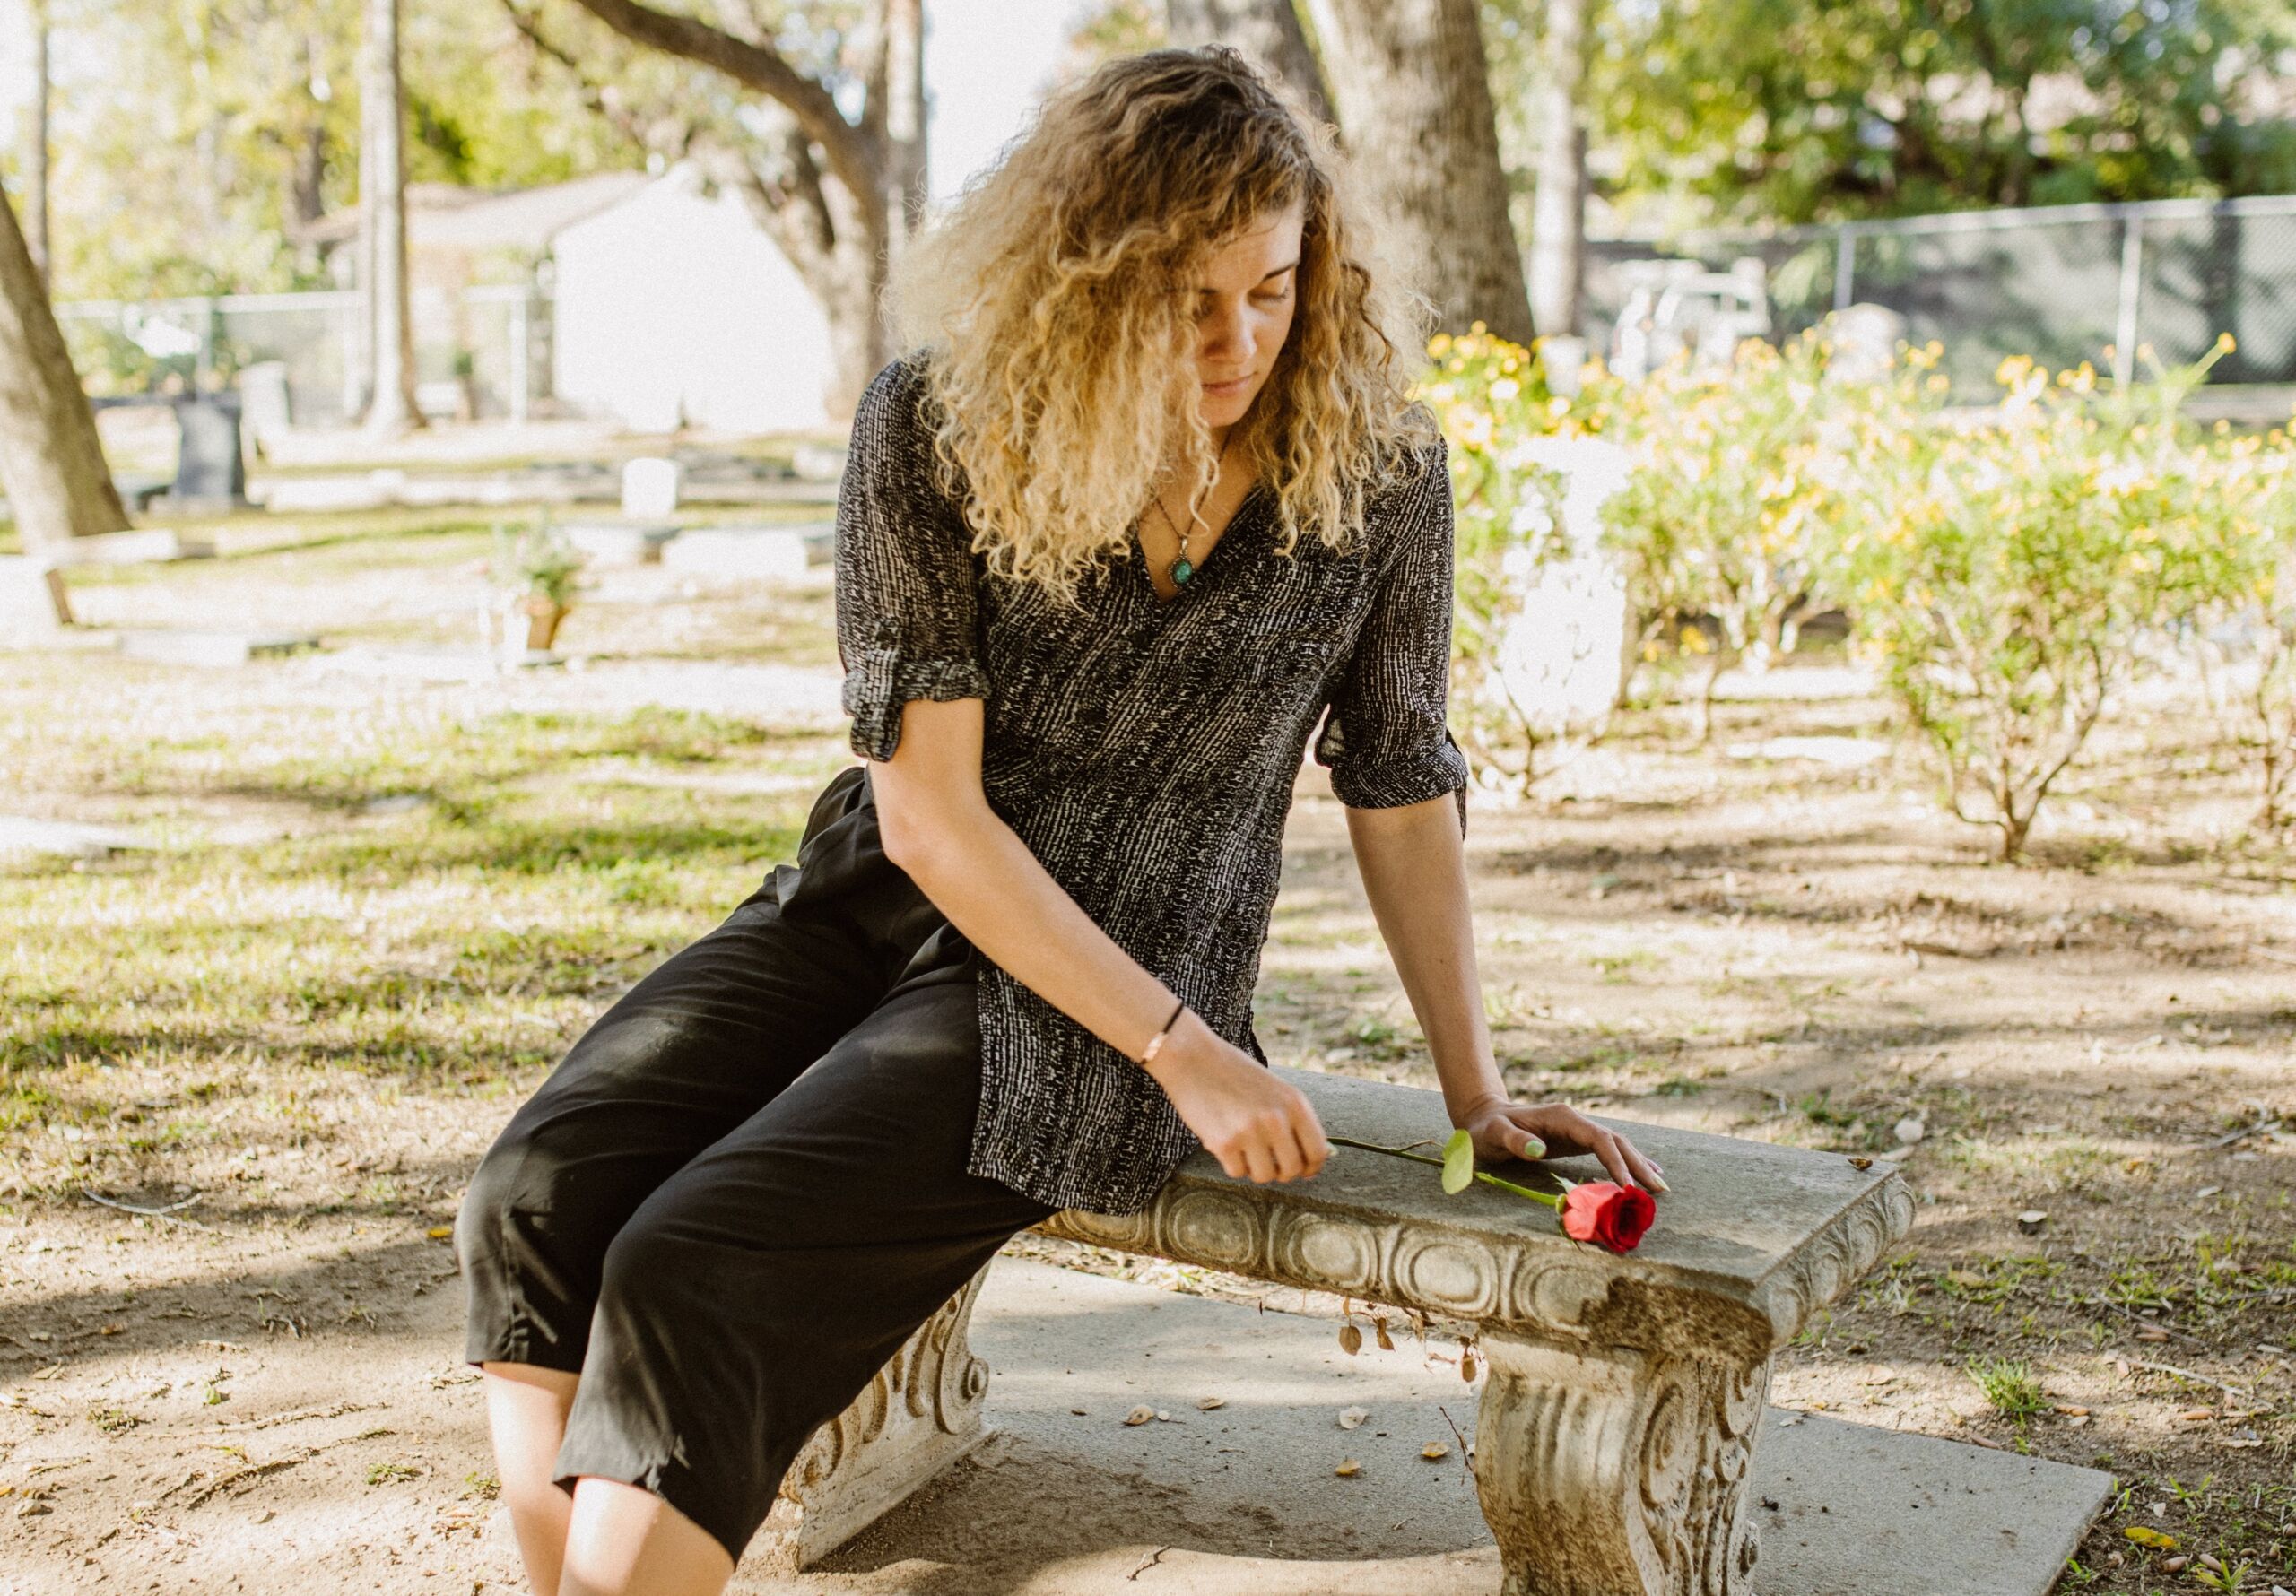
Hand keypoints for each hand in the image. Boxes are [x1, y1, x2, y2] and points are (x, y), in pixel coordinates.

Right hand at [1143, 1014, 1329, 1183]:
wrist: (1192, 1058)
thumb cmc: (1234, 1073)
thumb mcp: (1275, 1089)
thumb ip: (1294, 1120)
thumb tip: (1314, 1159)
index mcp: (1294, 1103)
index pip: (1317, 1152)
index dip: (1311, 1168)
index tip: (1303, 1171)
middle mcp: (1276, 1119)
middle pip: (1292, 1170)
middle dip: (1281, 1172)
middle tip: (1269, 1162)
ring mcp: (1250, 1132)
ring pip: (1264, 1175)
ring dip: (1255, 1169)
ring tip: (1244, 1149)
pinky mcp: (1224, 1143)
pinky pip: (1237, 1172)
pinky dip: (1232, 1163)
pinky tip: (1225, 1142)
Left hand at [1457, 1097, 1669, 1193]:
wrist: (1484, 1117)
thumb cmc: (1487, 1129)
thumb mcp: (1493, 1134)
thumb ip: (1514, 1140)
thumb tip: (1539, 1150)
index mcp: (1562, 1118)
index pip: (1599, 1139)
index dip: (1616, 1162)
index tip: (1628, 1186)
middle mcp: (1576, 1121)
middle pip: (1616, 1141)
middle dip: (1638, 1164)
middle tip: (1660, 1191)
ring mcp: (1578, 1130)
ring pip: (1616, 1145)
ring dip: (1638, 1164)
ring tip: (1660, 1187)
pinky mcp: (1577, 1141)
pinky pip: (1608, 1151)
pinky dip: (1627, 1162)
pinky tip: (1644, 1174)